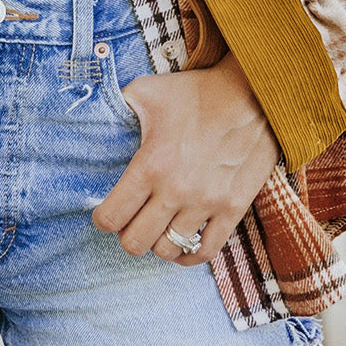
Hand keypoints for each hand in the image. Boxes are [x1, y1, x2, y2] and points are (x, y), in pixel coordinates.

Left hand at [92, 52, 280, 264]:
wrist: (251, 94)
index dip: (102, 219)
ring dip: (157, 243)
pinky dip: (189, 254)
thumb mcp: (146, 91)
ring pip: (168, 250)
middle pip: (136, 242)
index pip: (111, 217)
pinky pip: (206, 251)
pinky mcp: (233, 208)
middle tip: (130, 221)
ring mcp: (206, 203)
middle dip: (126, 234)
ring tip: (156, 228)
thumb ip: (117, 108)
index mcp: (150, 165)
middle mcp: (176, 190)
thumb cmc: (195, 93)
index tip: (105, 212)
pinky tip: (181, 242)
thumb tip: (93, 115)